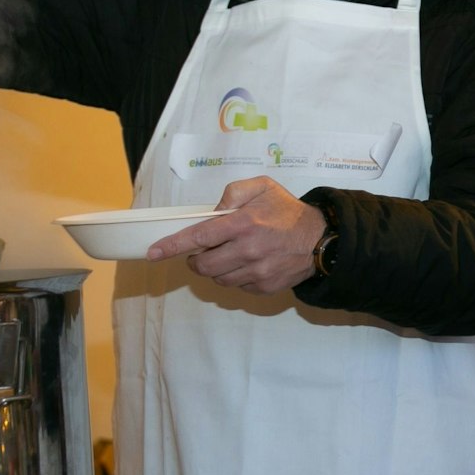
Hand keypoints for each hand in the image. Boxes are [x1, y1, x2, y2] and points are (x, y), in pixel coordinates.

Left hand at [147, 177, 324, 293]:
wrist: (321, 239)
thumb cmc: (287, 211)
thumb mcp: (262, 187)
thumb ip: (234, 192)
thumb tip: (213, 211)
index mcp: (244, 223)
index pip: (199, 237)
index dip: (172, 246)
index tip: (153, 253)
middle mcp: (248, 250)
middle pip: (204, 265)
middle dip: (195, 259)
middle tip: (202, 251)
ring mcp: (257, 272)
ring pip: (218, 278)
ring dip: (215, 268)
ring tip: (228, 255)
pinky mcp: (264, 287)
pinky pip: (237, 286)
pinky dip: (235, 276)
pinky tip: (247, 263)